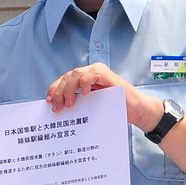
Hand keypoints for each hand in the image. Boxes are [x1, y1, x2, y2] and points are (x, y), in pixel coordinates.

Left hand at [45, 64, 163, 131]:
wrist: (136, 111)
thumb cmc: (114, 110)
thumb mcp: (91, 107)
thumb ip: (79, 103)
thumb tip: (57, 109)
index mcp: (85, 79)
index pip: (65, 80)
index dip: (55, 89)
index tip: (48, 102)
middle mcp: (90, 73)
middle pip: (68, 77)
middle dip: (59, 92)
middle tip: (57, 107)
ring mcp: (100, 73)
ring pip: (77, 74)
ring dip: (69, 89)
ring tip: (69, 103)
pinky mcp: (109, 76)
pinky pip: (93, 74)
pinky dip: (86, 82)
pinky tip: (84, 94)